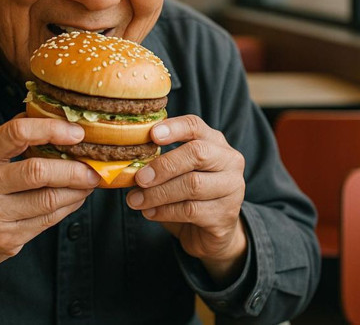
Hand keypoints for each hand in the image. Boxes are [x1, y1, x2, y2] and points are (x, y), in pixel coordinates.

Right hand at [0, 116, 99, 293]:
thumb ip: (7, 140)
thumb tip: (50, 118)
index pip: (16, 132)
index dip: (51, 129)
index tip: (76, 133)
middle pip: (39, 171)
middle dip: (74, 168)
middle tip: (94, 166)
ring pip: (48, 200)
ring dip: (77, 190)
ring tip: (88, 182)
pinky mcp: (4, 240)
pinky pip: (46, 222)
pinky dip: (66, 208)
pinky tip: (74, 199)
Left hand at [125, 115, 247, 283]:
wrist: (213, 233)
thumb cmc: (189, 196)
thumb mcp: (178, 173)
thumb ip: (160, 163)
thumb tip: (127, 163)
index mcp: (214, 142)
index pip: (195, 126)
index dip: (174, 128)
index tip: (152, 135)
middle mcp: (229, 161)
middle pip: (197, 153)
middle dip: (163, 165)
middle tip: (138, 178)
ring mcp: (232, 188)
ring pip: (192, 184)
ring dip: (158, 193)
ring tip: (136, 200)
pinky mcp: (225, 214)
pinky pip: (191, 210)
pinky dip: (165, 211)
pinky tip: (149, 212)